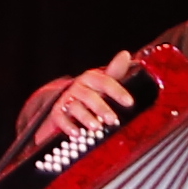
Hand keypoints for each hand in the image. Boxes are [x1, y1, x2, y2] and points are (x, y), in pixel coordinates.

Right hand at [30, 51, 147, 141]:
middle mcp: (78, 88)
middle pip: (89, 96)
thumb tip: (125, 54)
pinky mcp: (57, 113)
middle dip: (101, 108)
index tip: (129, 102)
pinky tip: (76, 133)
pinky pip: (60, 118)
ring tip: (96, 127)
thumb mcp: (103, 82)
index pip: (104, 81)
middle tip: (112, 120)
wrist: (66, 101)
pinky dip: (68, 126)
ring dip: (86, 117)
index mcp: (91, 79)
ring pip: (75, 107)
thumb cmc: (91, 92)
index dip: (117, 91)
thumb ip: (115, 71)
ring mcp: (66, 100)